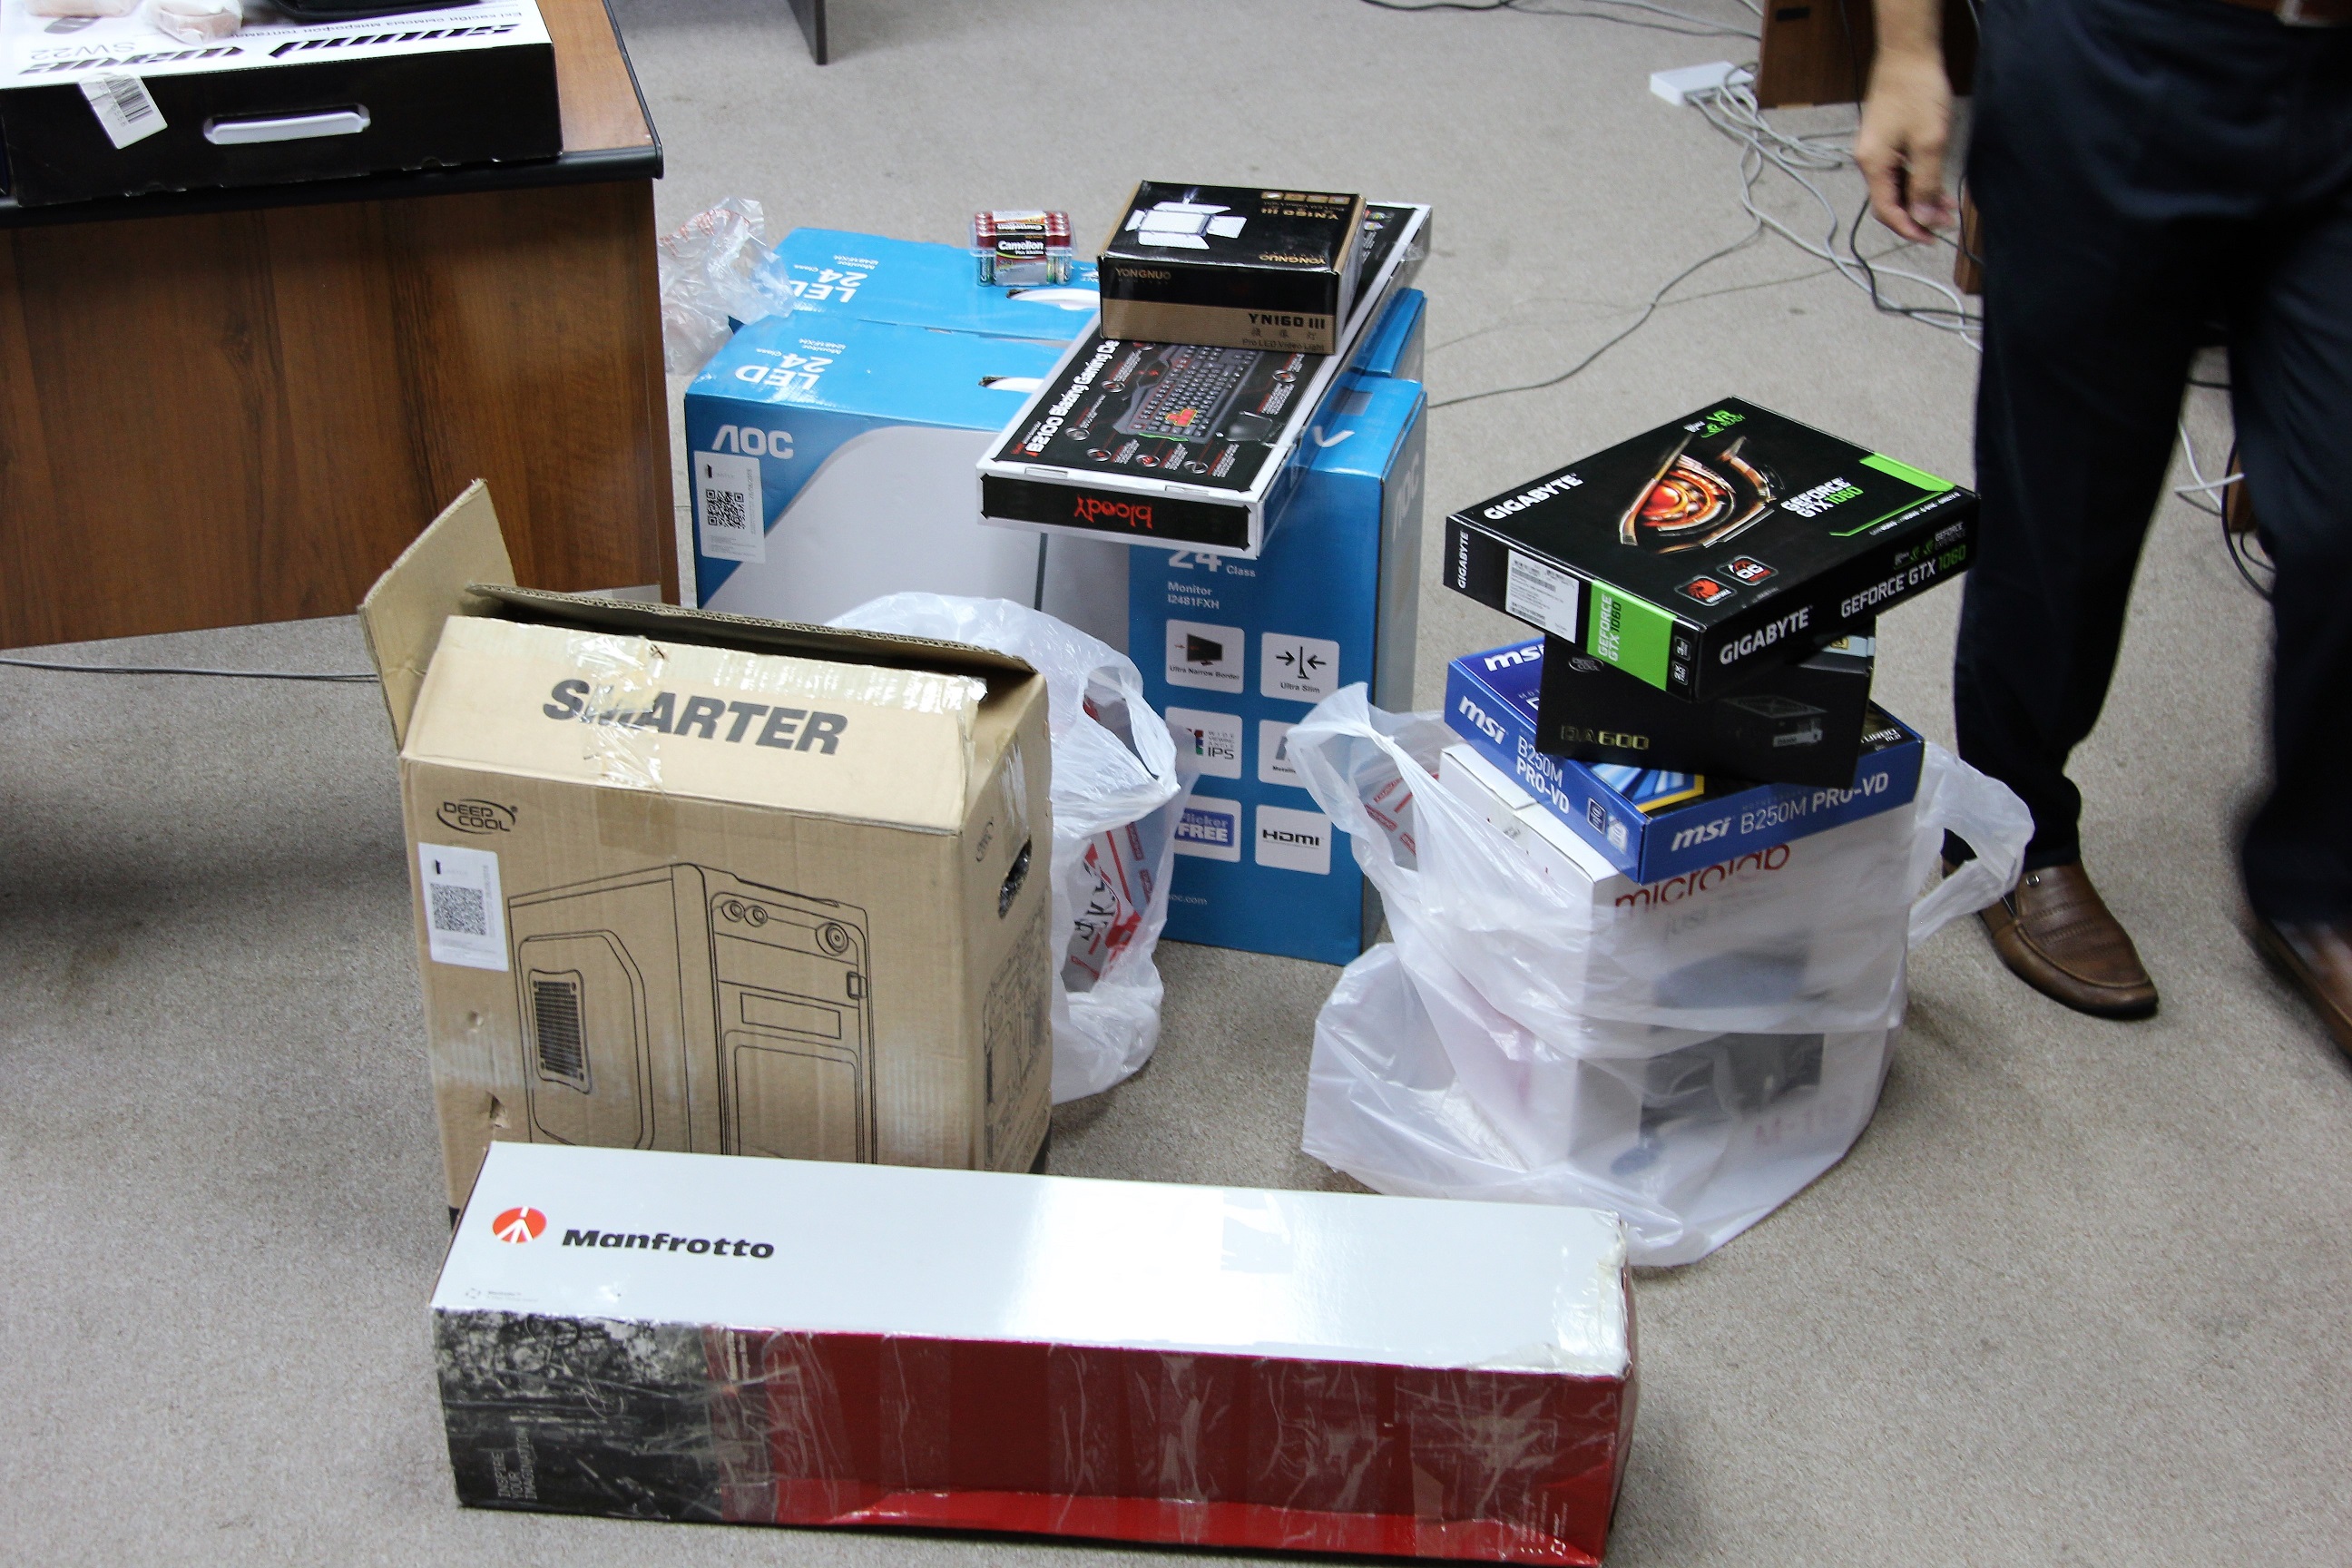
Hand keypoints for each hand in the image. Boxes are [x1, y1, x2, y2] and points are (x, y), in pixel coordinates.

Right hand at [1856, 50, 1954, 241]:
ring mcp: (1875, 151)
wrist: (1908, 55)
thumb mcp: (1929, 143)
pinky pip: (1899, 172)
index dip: (1909, 228)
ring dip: (1920, 199)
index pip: (1886, 211)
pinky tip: (1935, 184)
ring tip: (1947, 206)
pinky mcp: (1885, 140)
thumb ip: (1924, 184)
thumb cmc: (1918, 93)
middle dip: (1917, 216)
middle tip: (1945, 223)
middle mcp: (1868, 161)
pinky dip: (1917, 182)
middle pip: (1890, 202)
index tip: (1931, 239)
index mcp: (1873, 165)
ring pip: (1897, 187)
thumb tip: (1920, 218)